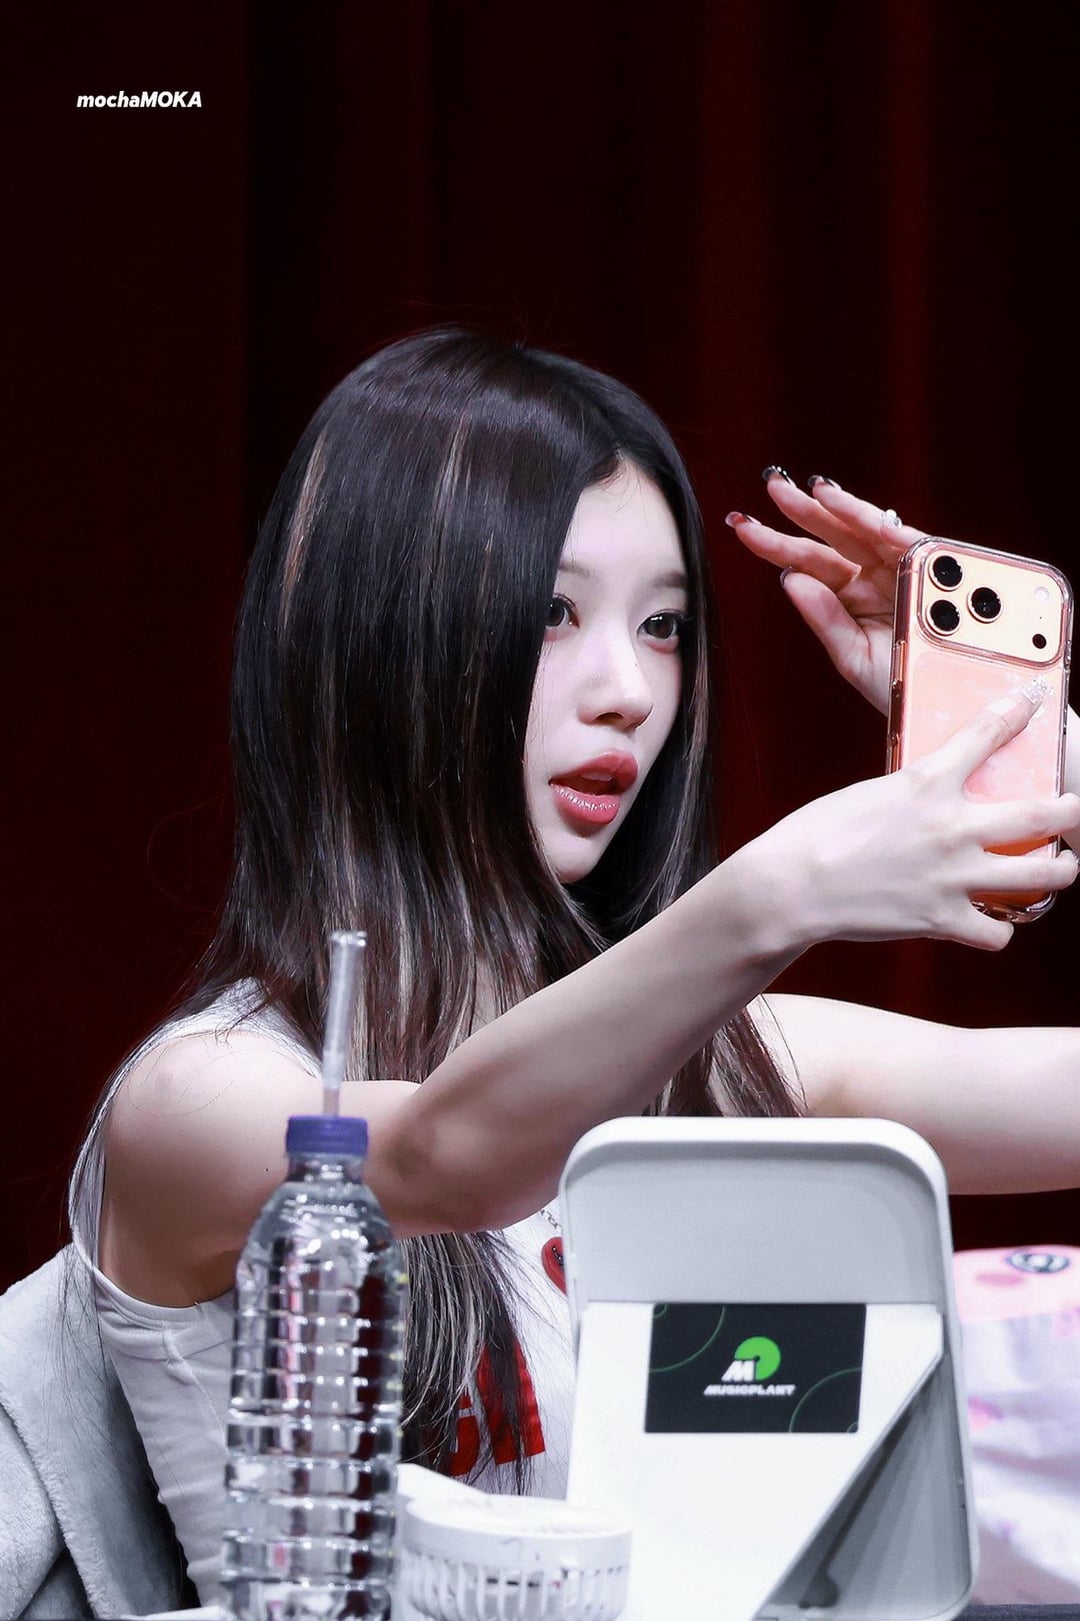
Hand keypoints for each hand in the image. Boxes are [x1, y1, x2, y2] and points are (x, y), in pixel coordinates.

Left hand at [727, 471, 926, 713]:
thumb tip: (789, 578)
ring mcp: (903, 569)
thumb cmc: (902, 687)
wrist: (948, 707)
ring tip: (809, 489)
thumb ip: (826, 619)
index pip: (807, 563)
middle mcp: (874, 577)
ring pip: (866, 531)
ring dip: (839, 507)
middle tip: (771, 483)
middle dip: (801, 510)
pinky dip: (884, 528)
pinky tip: (855, 511)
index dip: (775, 543)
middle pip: (831, 537)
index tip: (740, 525)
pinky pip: (908, 544)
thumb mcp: (854, 658)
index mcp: (850, 596)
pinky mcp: (934, 570)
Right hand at [747, 682, 1079, 951]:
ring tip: (1061, 866)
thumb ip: (911, 795)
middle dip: (1074, 809)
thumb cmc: (814, 836)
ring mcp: (953, 876)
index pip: (985, 734)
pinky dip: (998, 930)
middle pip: (1043, 812)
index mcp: (926, 783)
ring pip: (1041, 875)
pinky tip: (991, 922)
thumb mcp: (868, 795)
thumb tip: (930, 799)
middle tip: (1077, 807)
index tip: (1033, 697)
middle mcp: (951, 827)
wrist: (790, 885)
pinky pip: (997, 933)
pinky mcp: (942, 918)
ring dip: (1061, 869)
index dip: (1016, 711)